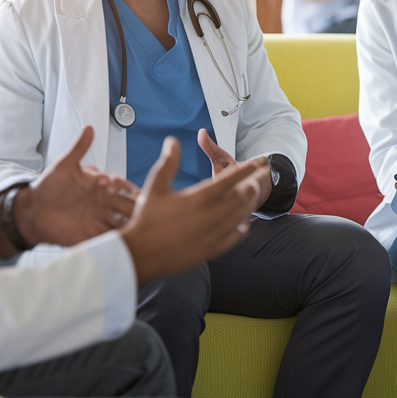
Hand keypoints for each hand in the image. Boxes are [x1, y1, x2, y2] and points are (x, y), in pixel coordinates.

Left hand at [13, 127, 138, 248]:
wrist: (32, 211)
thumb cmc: (47, 187)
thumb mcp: (63, 166)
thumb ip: (78, 148)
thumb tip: (89, 128)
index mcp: (100, 186)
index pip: (122, 186)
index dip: (126, 187)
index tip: (127, 187)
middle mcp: (103, 203)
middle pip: (127, 205)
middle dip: (135, 206)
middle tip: (141, 209)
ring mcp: (99, 219)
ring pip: (123, 221)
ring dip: (131, 223)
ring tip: (137, 225)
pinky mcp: (92, 235)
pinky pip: (111, 237)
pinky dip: (120, 238)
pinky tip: (126, 239)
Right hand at [121, 136, 270, 286]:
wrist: (140, 256)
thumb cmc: (145, 220)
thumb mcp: (155, 187)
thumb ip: (168, 163)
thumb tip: (173, 141)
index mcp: (198, 199)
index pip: (229, 180)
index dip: (245, 169)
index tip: (256, 162)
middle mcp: (209, 217)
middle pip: (240, 199)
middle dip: (250, 187)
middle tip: (256, 179)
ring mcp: (211, 235)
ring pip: (239, 218)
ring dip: (248, 206)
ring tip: (251, 198)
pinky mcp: (209, 251)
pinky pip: (232, 238)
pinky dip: (240, 230)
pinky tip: (242, 225)